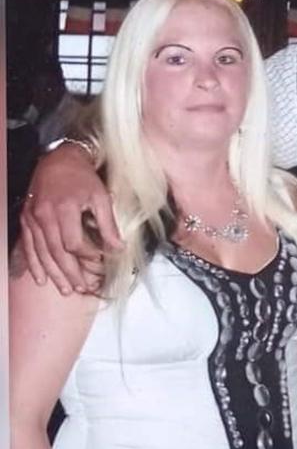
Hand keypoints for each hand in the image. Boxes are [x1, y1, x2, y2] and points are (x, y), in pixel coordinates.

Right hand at [20, 145, 121, 294]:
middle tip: (82, 289)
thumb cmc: (83, 177)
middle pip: (57, 252)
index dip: (87, 256)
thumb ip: (108, 225)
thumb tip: (118, 249)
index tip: (99, 261)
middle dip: (71, 273)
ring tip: (67, 289)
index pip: (74, 243)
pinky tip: (41, 278)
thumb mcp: (101, 197)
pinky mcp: (26, 218)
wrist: (59, 159)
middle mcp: (45, 215)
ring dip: (54, 274)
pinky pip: (28, 246)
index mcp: (65, 209)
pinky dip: (34, 264)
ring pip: (42, 253)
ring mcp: (32, 218)